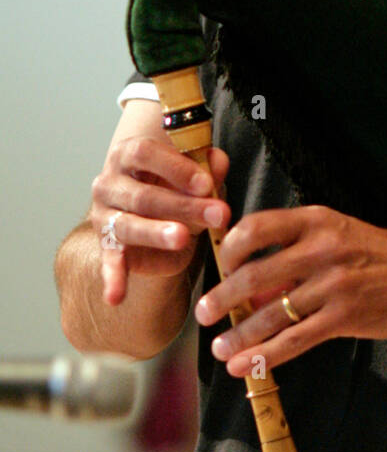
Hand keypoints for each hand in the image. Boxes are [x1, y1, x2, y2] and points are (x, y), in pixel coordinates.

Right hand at [90, 138, 231, 304]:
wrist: (152, 209)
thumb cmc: (174, 183)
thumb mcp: (194, 172)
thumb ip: (207, 166)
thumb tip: (218, 162)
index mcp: (127, 155)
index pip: (144, 153)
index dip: (175, 167)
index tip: (206, 183)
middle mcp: (108, 183)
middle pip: (143, 195)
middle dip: (183, 206)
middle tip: (217, 214)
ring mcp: (103, 216)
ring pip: (129, 225)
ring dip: (156, 233)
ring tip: (182, 238)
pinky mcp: (107, 246)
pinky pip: (109, 262)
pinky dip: (112, 280)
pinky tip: (116, 297)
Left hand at [194, 205, 386, 375]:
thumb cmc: (376, 253)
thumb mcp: (337, 234)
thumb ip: (295, 252)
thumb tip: (250, 286)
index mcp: (316, 220)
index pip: (256, 227)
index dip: (229, 249)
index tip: (219, 267)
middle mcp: (321, 248)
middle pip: (254, 274)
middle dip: (222, 298)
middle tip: (204, 313)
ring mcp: (333, 284)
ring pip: (270, 315)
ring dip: (237, 335)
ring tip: (220, 348)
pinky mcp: (343, 317)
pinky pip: (293, 341)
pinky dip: (262, 356)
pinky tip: (243, 365)